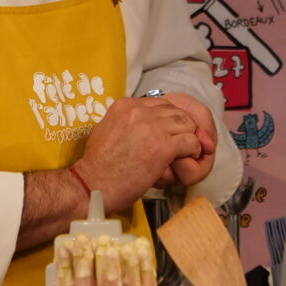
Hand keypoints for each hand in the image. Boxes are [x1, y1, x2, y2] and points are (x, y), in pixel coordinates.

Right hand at [76, 96, 209, 210]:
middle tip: (181, 143)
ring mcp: (153, 127)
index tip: (168, 132)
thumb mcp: (106, 129)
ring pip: (187, 123)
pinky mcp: (163, 147)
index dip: (168, 118)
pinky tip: (186, 159)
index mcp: (125, 105)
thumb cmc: (97, 164)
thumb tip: (136, 123)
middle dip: (182, 127)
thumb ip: (124, 121)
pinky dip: (193, 151)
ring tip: (185, 152)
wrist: (92, 183)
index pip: (160, 103)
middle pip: (176, 111)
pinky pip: (191, 142)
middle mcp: (140, 111)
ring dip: (189, 137)